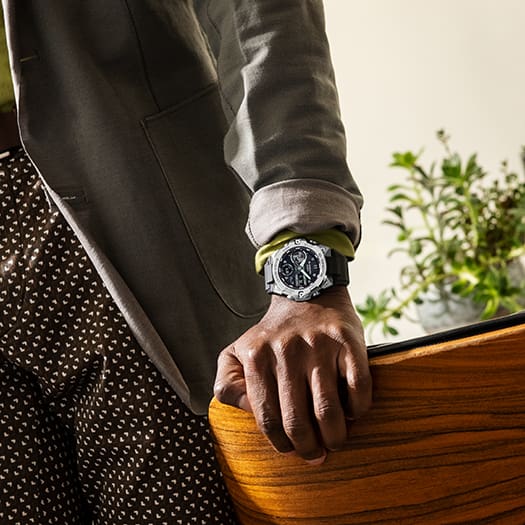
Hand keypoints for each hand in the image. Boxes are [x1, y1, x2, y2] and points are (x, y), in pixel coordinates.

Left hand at [214, 286, 371, 462]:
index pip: (267, 419)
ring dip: (335, 436)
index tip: (291, 450)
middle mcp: (286, 352)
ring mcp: (319, 346)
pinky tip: (352, 411)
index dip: (281, 444)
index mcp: (256, 358)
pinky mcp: (347, 341)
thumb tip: (247, 412)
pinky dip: (358, 409)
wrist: (305, 294)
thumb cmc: (271, 335)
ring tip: (335, 440)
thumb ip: (227, 385)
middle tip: (316, 454)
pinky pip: (358, 388)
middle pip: (298, 421)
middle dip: (309, 449)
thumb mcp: (235, 353)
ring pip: (329, 411)